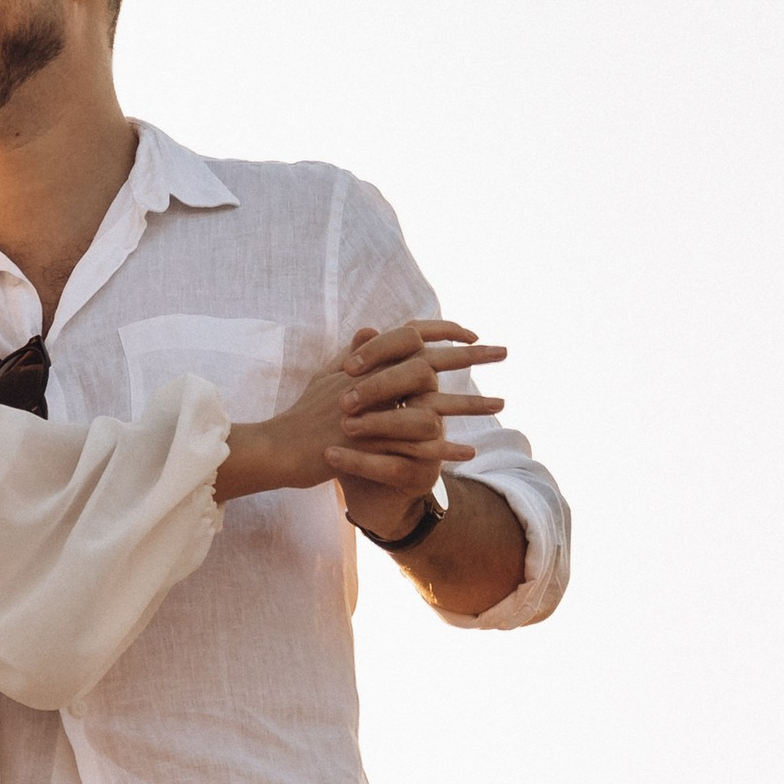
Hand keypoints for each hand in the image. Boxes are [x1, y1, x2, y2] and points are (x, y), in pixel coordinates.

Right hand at [217, 319, 502, 506]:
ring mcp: (372, 412)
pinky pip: (416, 447)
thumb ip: (351, 355)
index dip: (443, 331)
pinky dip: (444, 450)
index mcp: (365, 364)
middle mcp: (371, 382)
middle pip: (430, 362)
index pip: (411, 335)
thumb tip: (369, 329)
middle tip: (505, 352)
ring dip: (469, 404)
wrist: (279, 448)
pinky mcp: (370, 444)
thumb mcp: (326, 377)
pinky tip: (469, 453)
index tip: (471, 333)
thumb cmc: (301, 416)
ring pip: (430, 404)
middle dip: (471, 356)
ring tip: (500, 404)